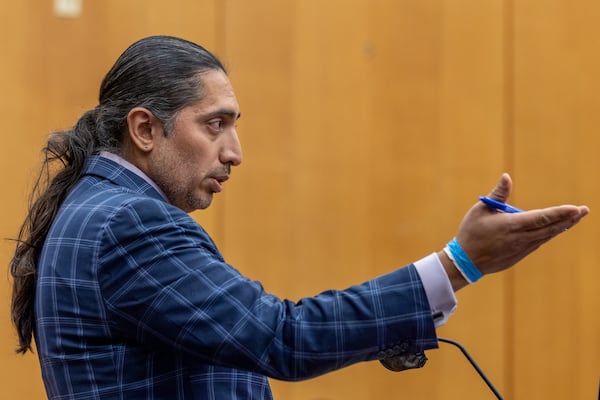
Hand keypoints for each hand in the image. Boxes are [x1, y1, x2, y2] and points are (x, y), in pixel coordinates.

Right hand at [439, 173, 588, 290]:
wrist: (465, 262)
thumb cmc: (471, 232)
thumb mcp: (481, 210)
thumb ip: (498, 194)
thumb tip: (507, 176)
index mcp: (511, 225)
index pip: (541, 217)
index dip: (560, 212)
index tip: (575, 208)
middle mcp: (520, 238)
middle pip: (550, 227)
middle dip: (569, 219)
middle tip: (584, 210)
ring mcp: (521, 249)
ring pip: (546, 236)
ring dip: (561, 226)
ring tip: (574, 218)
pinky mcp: (520, 255)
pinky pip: (538, 242)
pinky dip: (549, 234)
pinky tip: (555, 229)